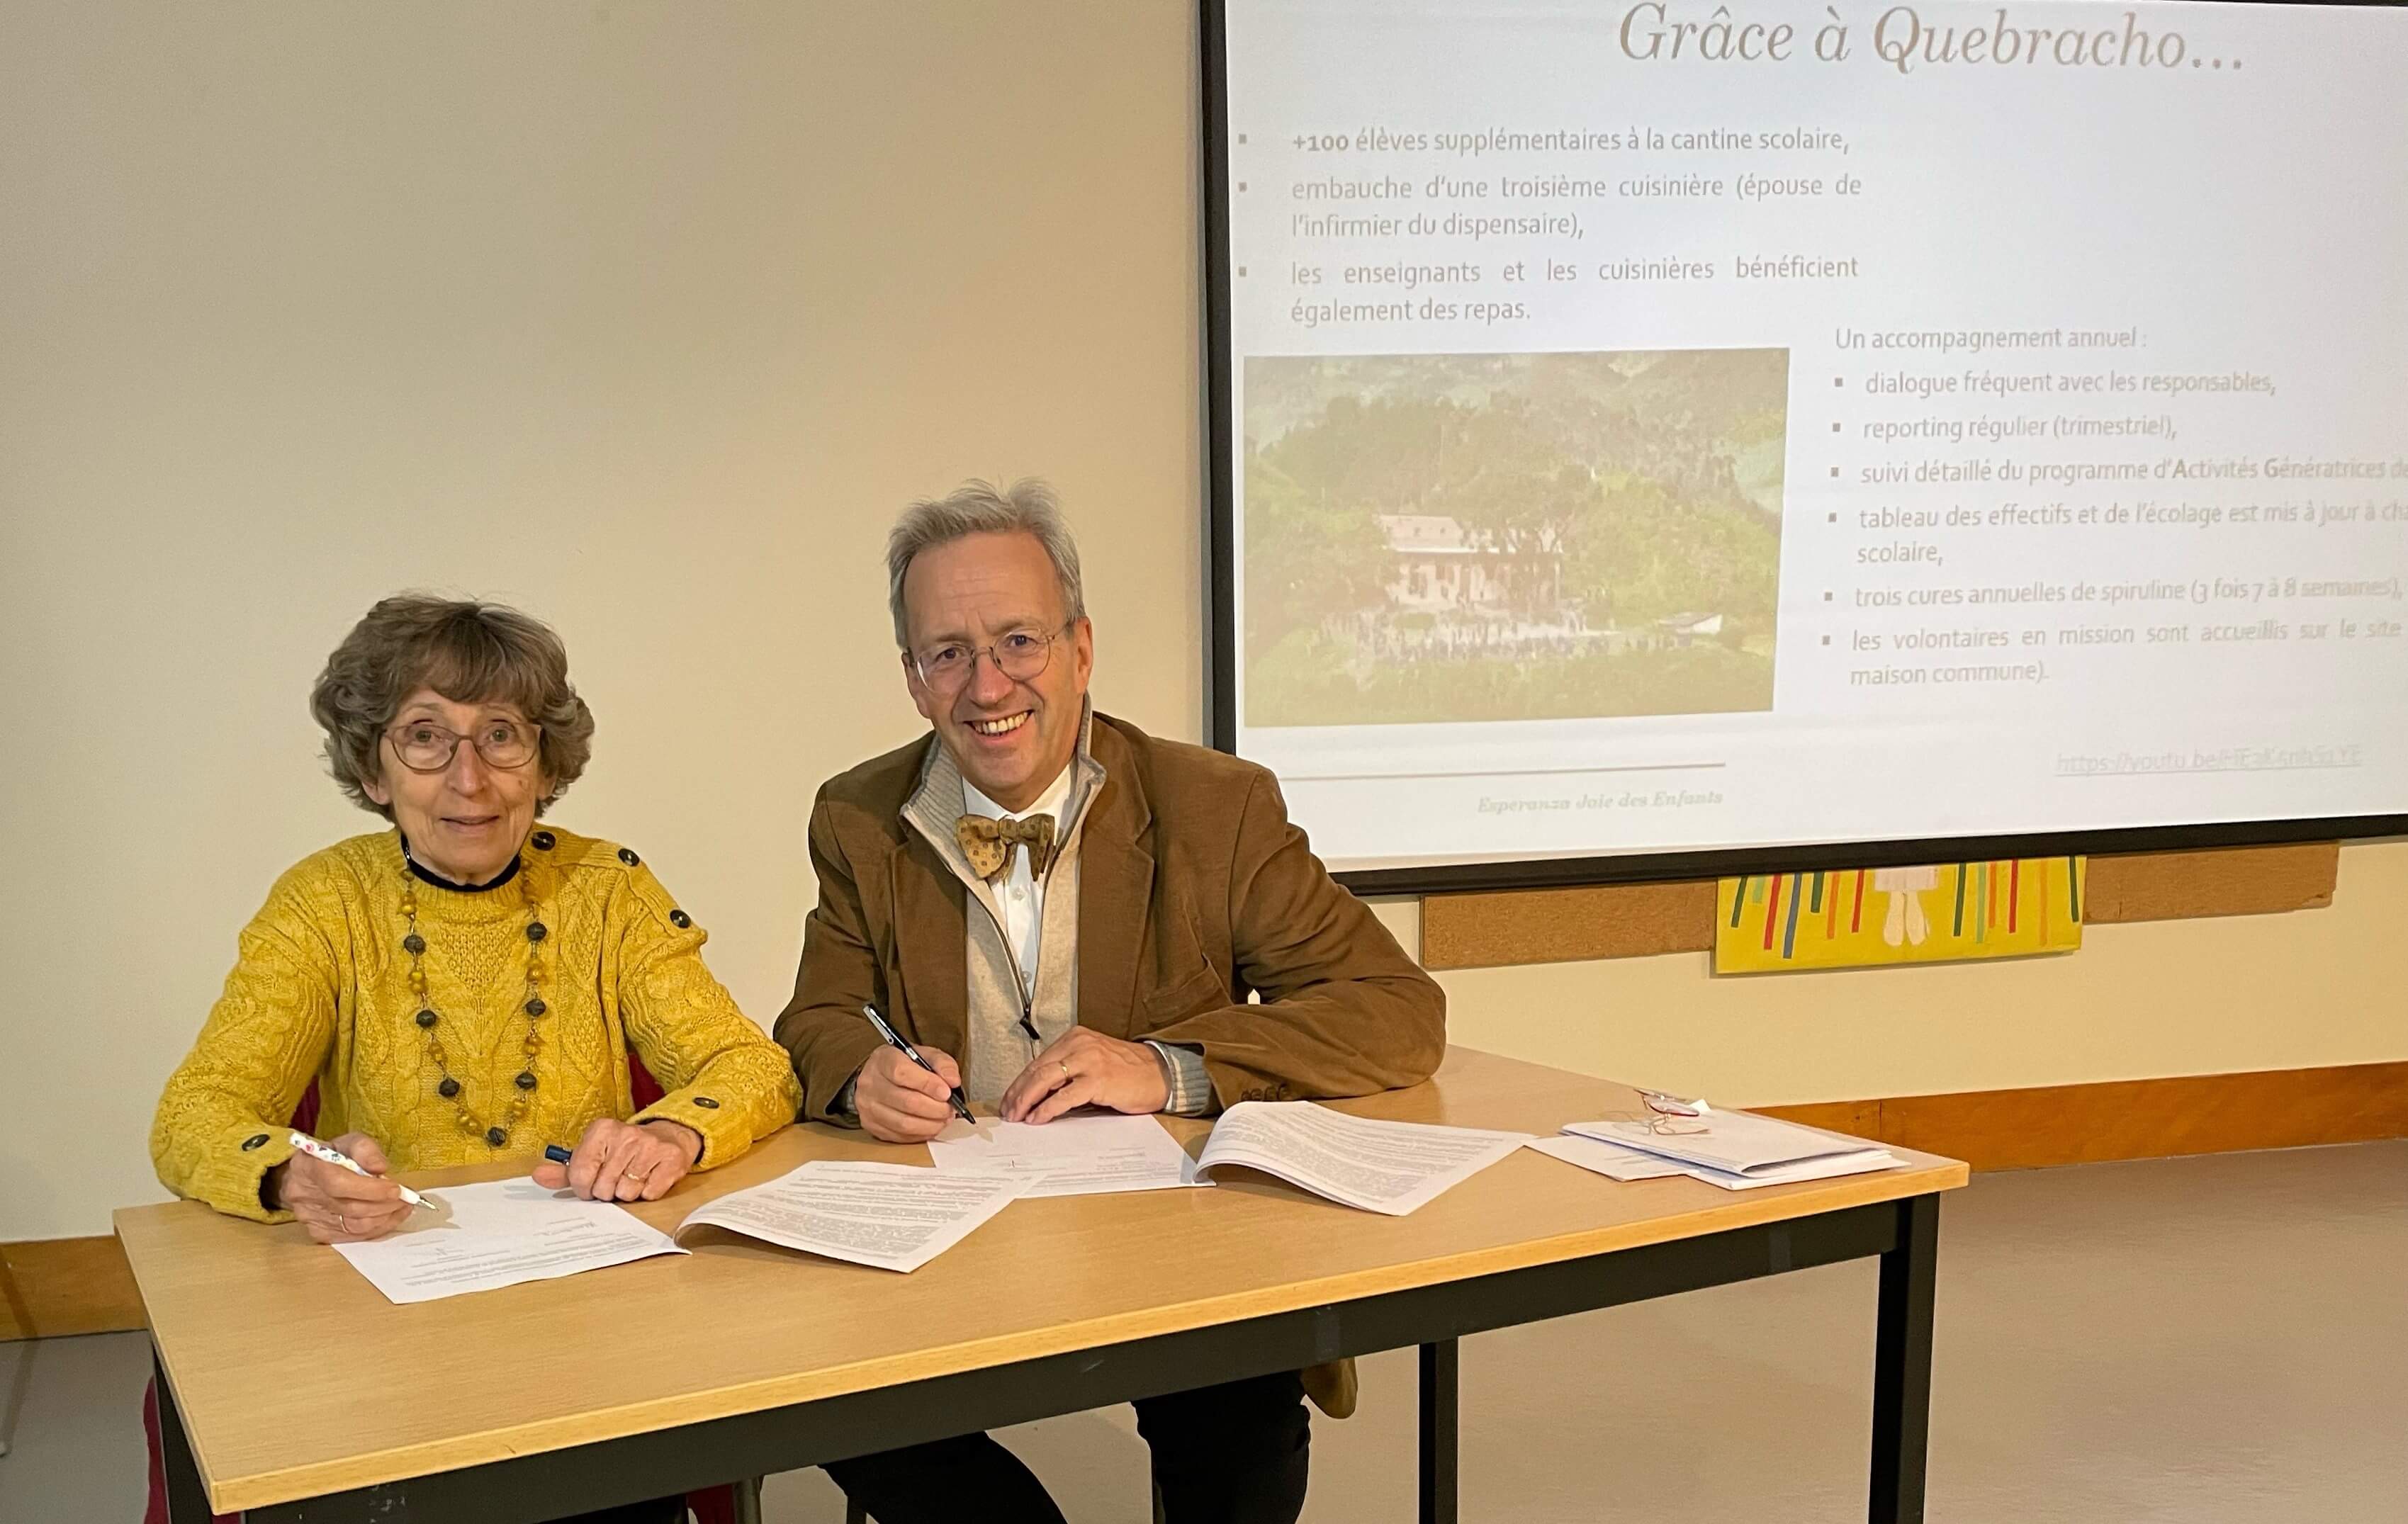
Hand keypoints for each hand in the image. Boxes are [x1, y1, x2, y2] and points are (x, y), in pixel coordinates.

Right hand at [272, 1132, 411, 1244]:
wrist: (308, 1176)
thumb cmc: (332, 1157)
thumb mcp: (349, 1142)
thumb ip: (365, 1150)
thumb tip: (380, 1168)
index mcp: (307, 1167)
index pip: (338, 1184)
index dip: (370, 1189)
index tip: (395, 1188)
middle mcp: (303, 1195)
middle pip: (349, 1208)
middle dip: (384, 1204)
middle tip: (407, 1198)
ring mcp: (309, 1218)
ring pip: (353, 1226)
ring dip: (385, 1217)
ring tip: (402, 1206)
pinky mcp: (318, 1233)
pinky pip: (353, 1237)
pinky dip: (377, 1228)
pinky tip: (389, 1216)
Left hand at [533, 1118, 699, 1201]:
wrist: (668, 1137)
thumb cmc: (624, 1150)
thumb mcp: (594, 1154)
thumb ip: (565, 1169)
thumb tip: (538, 1176)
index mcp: (602, 1130)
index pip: (580, 1174)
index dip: (584, 1188)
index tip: (590, 1185)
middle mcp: (626, 1135)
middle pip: (603, 1188)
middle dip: (608, 1191)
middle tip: (616, 1179)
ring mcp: (651, 1147)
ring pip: (627, 1193)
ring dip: (629, 1193)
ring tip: (633, 1177)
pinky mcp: (671, 1160)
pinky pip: (650, 1194)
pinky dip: (648, 1192)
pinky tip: (649, 1178)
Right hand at [854, 1044, 963, 1142]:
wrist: (880, 1077)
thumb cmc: (905, 1065)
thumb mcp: (925, 1055)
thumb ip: (942, 1064)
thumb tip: (953, 1081)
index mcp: (883, 1060)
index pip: (902, 1073)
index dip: (928, 1084)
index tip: (946, 1092)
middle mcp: (870, 1083)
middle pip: (906, 1101)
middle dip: (935, 1108)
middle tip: (950, 1109)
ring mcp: (868, 1106)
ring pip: (903, 1123)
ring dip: (930, 1124)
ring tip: (943, 1119)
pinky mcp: (870, 1125)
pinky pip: (899, 1136)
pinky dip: (920, 1134)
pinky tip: (930, 1126)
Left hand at [1001, 1028, 1168, 1124]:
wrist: (1159, 1074)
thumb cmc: (1127, 1072)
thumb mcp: (1093, 1062)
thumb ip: (1069, 1072)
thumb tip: (1039, 1093)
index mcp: (1075, 1038)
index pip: (1038, 1061)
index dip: (1020, 1082)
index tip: (1010, 1099)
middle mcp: (1079, 1044)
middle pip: (1037, 1069)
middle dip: (1018, 1093)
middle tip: (1008, 1111)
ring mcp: (1089, 1061)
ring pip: (1045, 1079)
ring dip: (1027, 1100)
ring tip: (1018, 1116)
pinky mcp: (1098, 1079)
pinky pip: (1064, 1096)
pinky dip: (1047, 1108)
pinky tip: (1038, 1118)